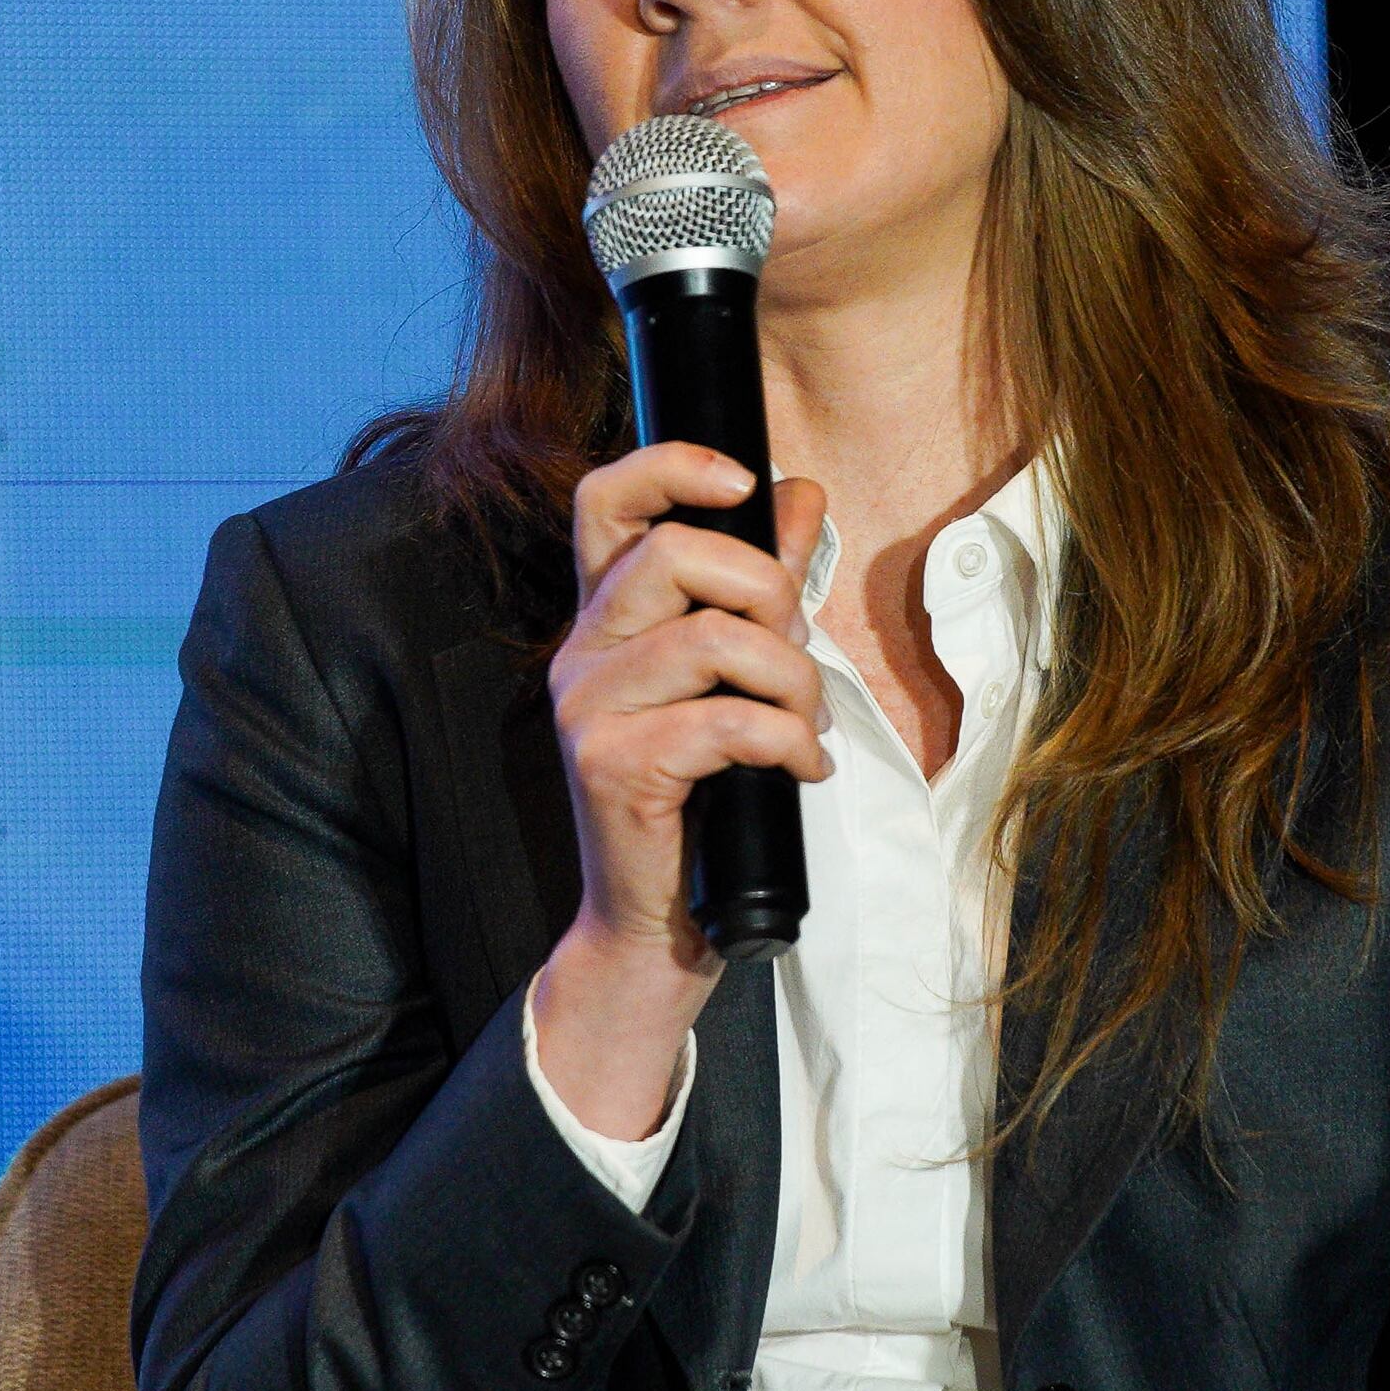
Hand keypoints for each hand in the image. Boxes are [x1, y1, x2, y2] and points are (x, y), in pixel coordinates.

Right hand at [529, 440, 832, 1136]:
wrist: (656, 924)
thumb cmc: (700, 797)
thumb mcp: (735, 675)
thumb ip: (762, 583)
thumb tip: (799, 492)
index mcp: (605, 617)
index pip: (605, 499)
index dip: (671, 466)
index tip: (740, 480)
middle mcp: (581, 651)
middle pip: (676, 553)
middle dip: (770, 592)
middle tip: (800, 652)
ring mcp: (587, 708)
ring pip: (716, 637)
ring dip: (794, 679)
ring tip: (808, 726)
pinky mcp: (612, 766)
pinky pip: (726, 720)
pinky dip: (788, 739)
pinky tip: (803, 768)